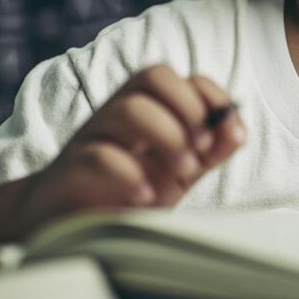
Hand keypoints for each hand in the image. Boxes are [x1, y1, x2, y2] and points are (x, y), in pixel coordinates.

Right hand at [18, 65, 246, 229]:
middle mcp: (117, 115)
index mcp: (145, 110)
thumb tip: (238, 130)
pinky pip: (98, 156)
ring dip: (167, 138)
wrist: (60, 223)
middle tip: (202, 149)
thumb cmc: (125, 192)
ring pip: (129, 109)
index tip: (228, 134)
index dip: (210, 96)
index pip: (178, 77)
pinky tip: (146, 197)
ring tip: (182, 173)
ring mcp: (91, 138)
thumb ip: (208, 151)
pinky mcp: (69, 171)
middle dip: (188, 109)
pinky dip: (131, 175)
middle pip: (152, 76)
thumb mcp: (176, 173)